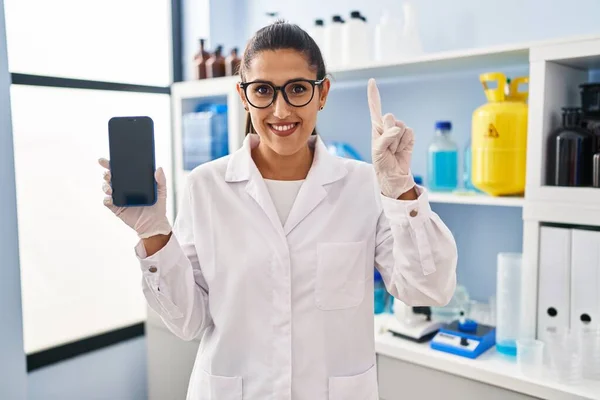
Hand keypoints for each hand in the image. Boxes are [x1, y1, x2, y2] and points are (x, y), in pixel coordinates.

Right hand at [98, 158, 171, 238]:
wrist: (154, 223)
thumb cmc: (157, 206)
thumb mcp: (162, 191)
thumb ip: (161, 180)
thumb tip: (159, 168)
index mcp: (132, 181)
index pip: (120, 170)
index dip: (111, 164)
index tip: (106, 160)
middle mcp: (123, 188)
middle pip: (110, 177)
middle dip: (106, 173)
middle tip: (108, 173)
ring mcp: (118, 198)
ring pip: (107, 188)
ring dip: (105, 186)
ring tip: (110, 187)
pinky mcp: (116, 208)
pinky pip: (107, 202)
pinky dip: (106, 200)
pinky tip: (110, 198)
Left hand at [367, 78, 415, 198]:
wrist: (394, 174)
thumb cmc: (381, 162)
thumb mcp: (378, 151)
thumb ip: (385, 137)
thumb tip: (397, 129)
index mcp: (376, 127)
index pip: (375, 108)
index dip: (374, 94)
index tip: (372, 81)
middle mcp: (388, 126)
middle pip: (390, 117)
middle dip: (389, 133)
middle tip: (387, 147)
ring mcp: (399, 130)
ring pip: (401, 126)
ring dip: (397, 142)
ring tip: (393, 150)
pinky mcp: (409, 136)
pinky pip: (409, 133)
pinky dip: (405, 143)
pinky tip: (401, 150)